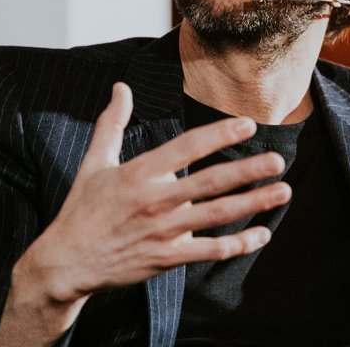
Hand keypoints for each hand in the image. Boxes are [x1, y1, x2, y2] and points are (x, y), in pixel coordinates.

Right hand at [0, 82, 290, 345]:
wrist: (66, 263)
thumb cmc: (82, 210)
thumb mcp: (95, 163)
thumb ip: (112, 123)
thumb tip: (120, 87)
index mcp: (138, 174)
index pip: (186, 148)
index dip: (218, 135)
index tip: (247, 125)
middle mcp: (154, 201)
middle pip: (209, 183)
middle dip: (247, 171)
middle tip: (278, 160)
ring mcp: (162, 232)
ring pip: (216, 216)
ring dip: (253, 203)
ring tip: (283, 191)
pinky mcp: (166, 258)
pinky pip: (209, 251)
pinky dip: (238, 244)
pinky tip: (262, 234)